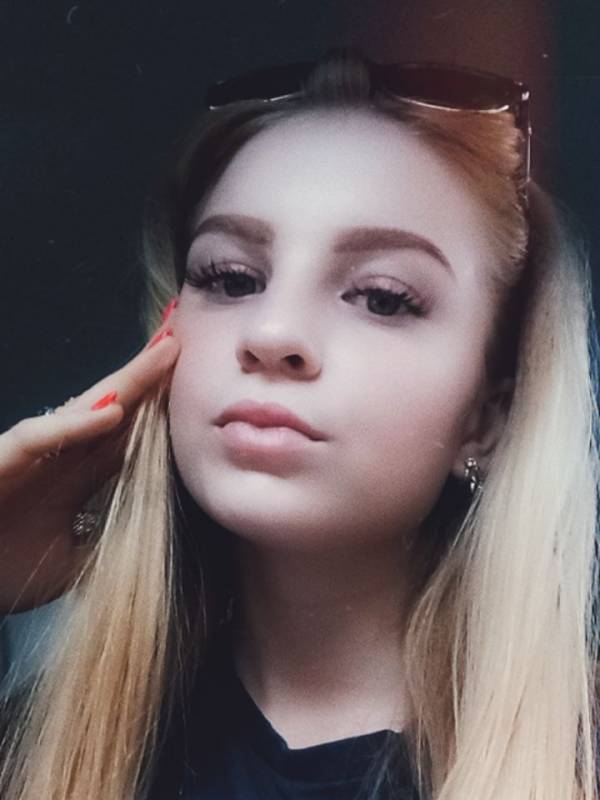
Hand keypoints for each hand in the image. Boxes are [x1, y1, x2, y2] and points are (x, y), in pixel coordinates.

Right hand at [0, 322, 179, 613]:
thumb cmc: (1, 573)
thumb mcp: (71, 566)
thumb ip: (105, 545)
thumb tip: (149, 542)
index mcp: (76, 477)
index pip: (128, 436)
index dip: (160, 410)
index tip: (196, 387)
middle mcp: (59, 457)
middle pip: (117, 409)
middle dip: (150, 377)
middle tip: (183, 341)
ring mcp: (32, 454)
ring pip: (85, 409)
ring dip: (126, 382)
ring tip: (163, 352)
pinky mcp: (2, 459)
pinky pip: (40, 436)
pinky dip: (74, 425)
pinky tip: (112, 412)